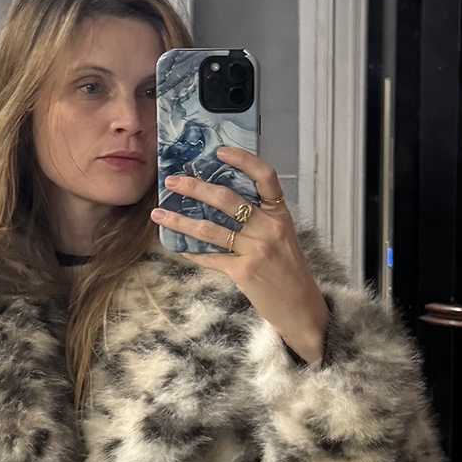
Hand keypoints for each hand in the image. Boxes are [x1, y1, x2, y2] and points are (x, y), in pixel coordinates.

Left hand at [152, 147, 329, 364]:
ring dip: (180, 220)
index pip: (265, 176)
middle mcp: (270, 228)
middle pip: (227, 198)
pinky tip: (177, 246)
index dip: (243, 159)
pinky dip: (191, 251)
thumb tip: (221, 202)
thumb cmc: (290, 272)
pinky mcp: (244, 271)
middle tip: (172, 181)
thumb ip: (260, 219)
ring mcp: (257, 249)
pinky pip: (210, 257)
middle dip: (194, 187)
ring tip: (159, 214)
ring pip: (210, 228)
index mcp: (281, 214)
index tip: (219, 152)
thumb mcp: (283, 238)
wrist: (302, 309)